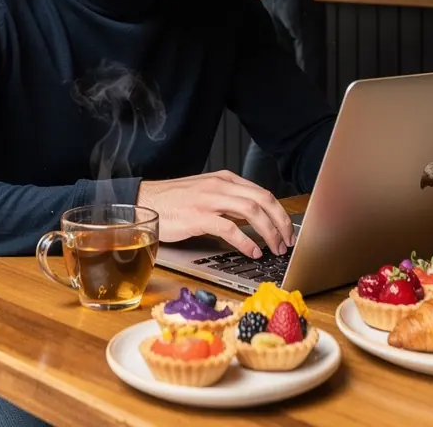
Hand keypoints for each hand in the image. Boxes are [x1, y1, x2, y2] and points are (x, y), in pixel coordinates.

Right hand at [138, 170, 294, 259]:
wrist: (145, 201)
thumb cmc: (173, 201)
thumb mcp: (206, 193)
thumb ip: (228, 201)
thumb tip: (252, 219)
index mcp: (225, 179)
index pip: (263, 192)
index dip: (280, 213)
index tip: (287, 230)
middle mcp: (220, 185)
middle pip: (263, 200)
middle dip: (281, 222)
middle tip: (287, 242)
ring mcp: (209, 200)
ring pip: (251, 211)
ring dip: (269, 232)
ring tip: (274, 249)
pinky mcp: (198, 216)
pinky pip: (230, 228)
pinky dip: (246, 242)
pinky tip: (252, 252)